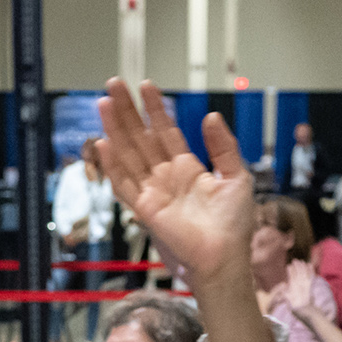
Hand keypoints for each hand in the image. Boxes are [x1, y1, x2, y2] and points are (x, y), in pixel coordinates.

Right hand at [97, 79, 252, 292]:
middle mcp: (166, 178)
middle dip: (128, 111)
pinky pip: (124, 185)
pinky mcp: (145, 210)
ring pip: (128, 154)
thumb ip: (224, 146)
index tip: (146, 86)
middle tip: (115, 83)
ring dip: (115, 129)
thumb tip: (210, 117)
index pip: (165, 131)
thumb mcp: (237, 176)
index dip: (155, 108)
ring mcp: (153, 193)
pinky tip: (104, 143)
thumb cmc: (234, 225)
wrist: (225, 258)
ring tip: (105, 102)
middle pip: (141, 137)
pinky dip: (112, 165)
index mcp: (187, 169)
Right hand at [281, 259, 318, 314]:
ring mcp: (306, 284)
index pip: (292, 275)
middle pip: (299, 272)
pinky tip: (310, 266)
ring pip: (305, 272)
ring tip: (302, 261)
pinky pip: (311, 276)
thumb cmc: (295, 307)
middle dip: (297, 265)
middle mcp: (300, 283)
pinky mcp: (311, 286)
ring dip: (303, 266)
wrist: (306, 311)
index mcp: (293, 286)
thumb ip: (285, 292)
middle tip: (295, 260)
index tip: (288, 266)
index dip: (290, 270)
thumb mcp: (287, 299)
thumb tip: (284, 285)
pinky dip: (311, 270)